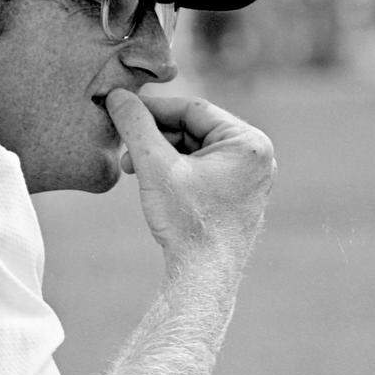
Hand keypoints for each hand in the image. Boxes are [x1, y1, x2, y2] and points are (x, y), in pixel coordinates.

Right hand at [104, 89, 275, 268]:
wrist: (203, 279)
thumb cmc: (186, 222)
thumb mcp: (155, 165)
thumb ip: (136, 125)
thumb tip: (117, 95)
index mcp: (249, 142)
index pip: (194, 109)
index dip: (153, 109)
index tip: (122, 108)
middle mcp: (257, 157)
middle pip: (195, 130)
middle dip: (156, 138)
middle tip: (124, 148)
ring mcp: (250, 178)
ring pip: (196, 150)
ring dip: (162, 155)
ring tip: (133, 168)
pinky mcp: (238, 197)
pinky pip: (203, 170)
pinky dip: (175, 171)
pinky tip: (151, 181)